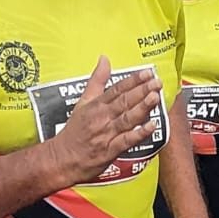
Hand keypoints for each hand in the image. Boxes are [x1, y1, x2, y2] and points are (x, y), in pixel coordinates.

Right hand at [49, 57, 162, 185]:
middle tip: (156, 82)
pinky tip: (151, 126)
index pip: (117, 89)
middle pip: (123, 102)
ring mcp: (106, 134)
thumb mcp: (83, 101)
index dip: (133, 80)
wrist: (62, 158)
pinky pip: (126, 141)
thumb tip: (104, 59)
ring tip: (155, 97)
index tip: (147, 73)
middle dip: (141, 91)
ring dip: (142, 108)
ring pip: (126, 118)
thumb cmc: (75, 131)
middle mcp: (102, 117)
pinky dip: (138, 134)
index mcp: (96, 105)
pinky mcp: (110, 150)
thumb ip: (96, 80)